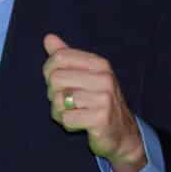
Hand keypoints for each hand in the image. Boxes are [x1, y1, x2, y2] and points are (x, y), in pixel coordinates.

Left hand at [41, 33, 144, 171]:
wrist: (122, 134)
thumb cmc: (98, 103)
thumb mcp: (85, 76)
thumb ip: (67, 57)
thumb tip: (48, 37)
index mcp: (99, 64)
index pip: (59, 57)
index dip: (49, 72)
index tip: (59, 83)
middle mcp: (104, 78)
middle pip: (55, 79)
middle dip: (54, 95)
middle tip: (68, 103)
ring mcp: (104, 98)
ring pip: (59, 101)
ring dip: (60, 112)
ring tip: (75, 113)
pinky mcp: (101, 118)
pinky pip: (67, 119)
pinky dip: (68, 124)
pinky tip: (81, 124)